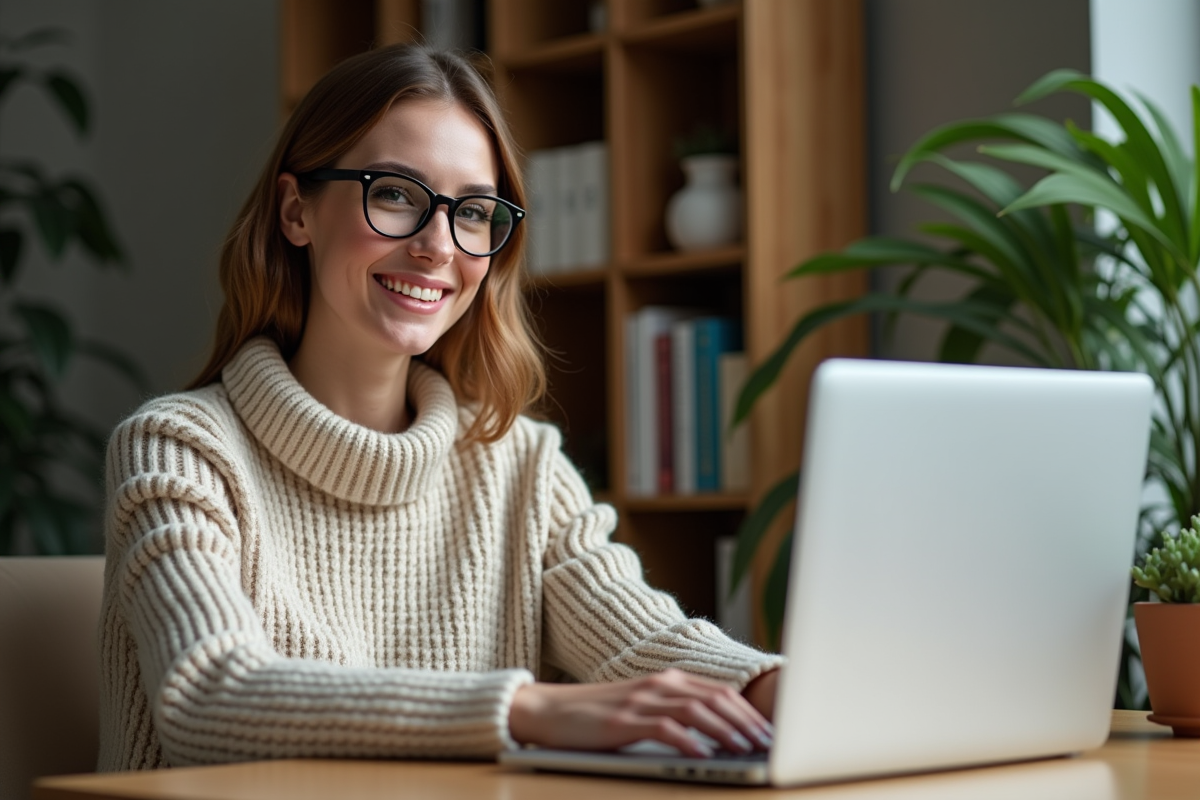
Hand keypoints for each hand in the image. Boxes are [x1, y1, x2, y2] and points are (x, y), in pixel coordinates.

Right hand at [508, 669, 773, 757]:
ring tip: (745, 748)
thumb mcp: (641, 707)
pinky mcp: (623, 721)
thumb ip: (674, 712)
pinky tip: (704, 755)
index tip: (769, 730)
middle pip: (714, 698)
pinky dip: (688, 742)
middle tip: (768, 742)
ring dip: (725, 731)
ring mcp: (640, 701)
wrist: (547, 709)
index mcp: (666, 679)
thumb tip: (716, 735)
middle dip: (745, 721)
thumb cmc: (596, 714)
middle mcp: (658, 684)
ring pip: (695, 710)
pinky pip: (664, 728)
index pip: (718, 691)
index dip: (747, 710)